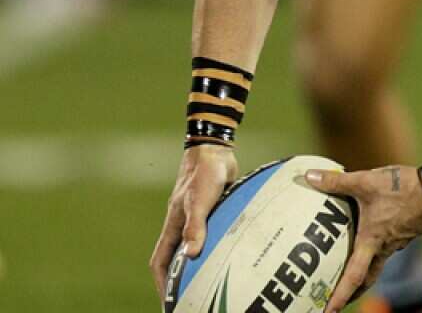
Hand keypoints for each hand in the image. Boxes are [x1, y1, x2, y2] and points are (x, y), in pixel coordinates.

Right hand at [150, 145, 238, 296]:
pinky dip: (218, 245)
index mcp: (173, 226)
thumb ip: (196, 226)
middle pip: (175, 258)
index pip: (160, 262)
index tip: (168, 301)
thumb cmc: (204, 174)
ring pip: (195, 246)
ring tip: (213, 282)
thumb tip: (190, 256)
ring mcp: (197, 217)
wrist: (216, 150)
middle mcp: (182, 224)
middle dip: (179, 279)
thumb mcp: (198, 202)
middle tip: (192, 297)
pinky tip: (234, 253)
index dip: (161, 283)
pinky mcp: (213, 209)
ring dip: (199, 263)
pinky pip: (212, 233)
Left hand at [306, 165, 421, 312]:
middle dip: (352, 292)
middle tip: (337, 300)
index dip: (340, 296)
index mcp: (371, 240)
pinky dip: (378, 246)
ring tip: (351, 264)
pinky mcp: (406, 232)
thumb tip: (309, 177)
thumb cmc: (401, 188)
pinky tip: (374, 233)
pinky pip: (388, 245)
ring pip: (378, 260)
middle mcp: (384, 247)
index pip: (353, 276)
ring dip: (364, 267)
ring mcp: (398, 241)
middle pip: (367, 277)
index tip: (327, 312)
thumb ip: (337, 182)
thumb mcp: (365, 182)